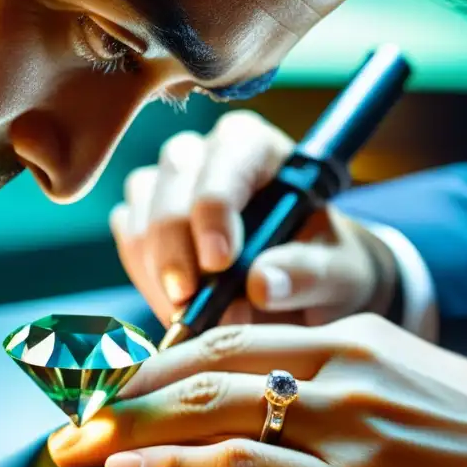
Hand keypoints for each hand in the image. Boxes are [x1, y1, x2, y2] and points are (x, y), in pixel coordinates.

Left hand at [48, 315, 466, 466]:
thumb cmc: (461, 420)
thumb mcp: (389, 366)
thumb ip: (316, 367)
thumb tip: (239, 382)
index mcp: (345, 336)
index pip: (227, 337)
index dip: (156, 359)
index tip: (110, 376)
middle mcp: (336, 371)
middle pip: (204, 369)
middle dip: (126, 392)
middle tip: (73, 409)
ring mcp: (341, 429)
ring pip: (212, 413)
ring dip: (131, 428)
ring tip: (79, 443)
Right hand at [111, 111, 393, 328]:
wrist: (305, 294)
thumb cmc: (326, 269)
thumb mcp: (338, 274)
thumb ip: (309, 274)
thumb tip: (262, 284)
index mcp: (258, 147)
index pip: (228, 157)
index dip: (215, 206)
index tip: (219, 262)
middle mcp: (205, 154)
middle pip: (171, 182)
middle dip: (175, 247)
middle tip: (191, 304)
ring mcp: (167, 185)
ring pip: (140, 214)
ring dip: (158, 272)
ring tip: (194, 319)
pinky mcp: (143, 219)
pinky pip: (128, 244)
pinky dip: (146, 282)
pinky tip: (177, 311)